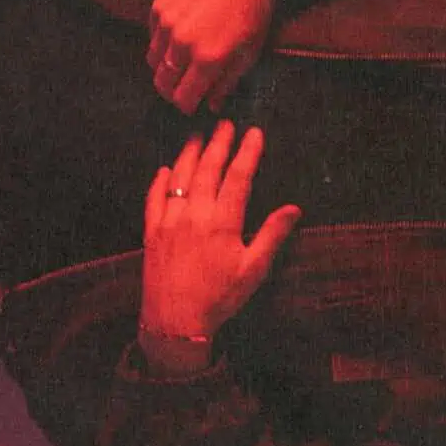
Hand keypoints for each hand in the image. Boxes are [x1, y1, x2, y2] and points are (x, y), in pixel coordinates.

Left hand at [139, 123, 300, 373]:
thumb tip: (294, 208)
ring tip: (198, 136)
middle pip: (208, 169)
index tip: (255, 132)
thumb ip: (272, 235)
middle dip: (218, 143)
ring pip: (179, 178)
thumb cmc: (219, 298)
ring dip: (190, 154)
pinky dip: (160, 180)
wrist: (174, 322)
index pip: (238, 177)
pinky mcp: (151, 233)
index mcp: (222, 222)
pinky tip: (165, 169)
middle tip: (225, 123)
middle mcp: (194, 215)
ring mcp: (169, 221)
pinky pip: (154, 198)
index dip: (247, 152)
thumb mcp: (254, 270)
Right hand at [147, 0, 279, 113]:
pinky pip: (152, 38)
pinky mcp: (158, 7)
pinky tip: (181, 39)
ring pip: (153, 62)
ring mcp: (166, 24)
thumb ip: (227, 82)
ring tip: (185, 63)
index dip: (187, 106)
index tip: (193, 104)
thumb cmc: (252, 11)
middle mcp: (181, 43)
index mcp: (208, 59)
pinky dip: (162, 45)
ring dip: (166, 68)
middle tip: (186, 89)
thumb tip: (212, 105)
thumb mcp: (250, 52)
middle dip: (173, 91)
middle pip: (162, 83)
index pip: (182, 98)